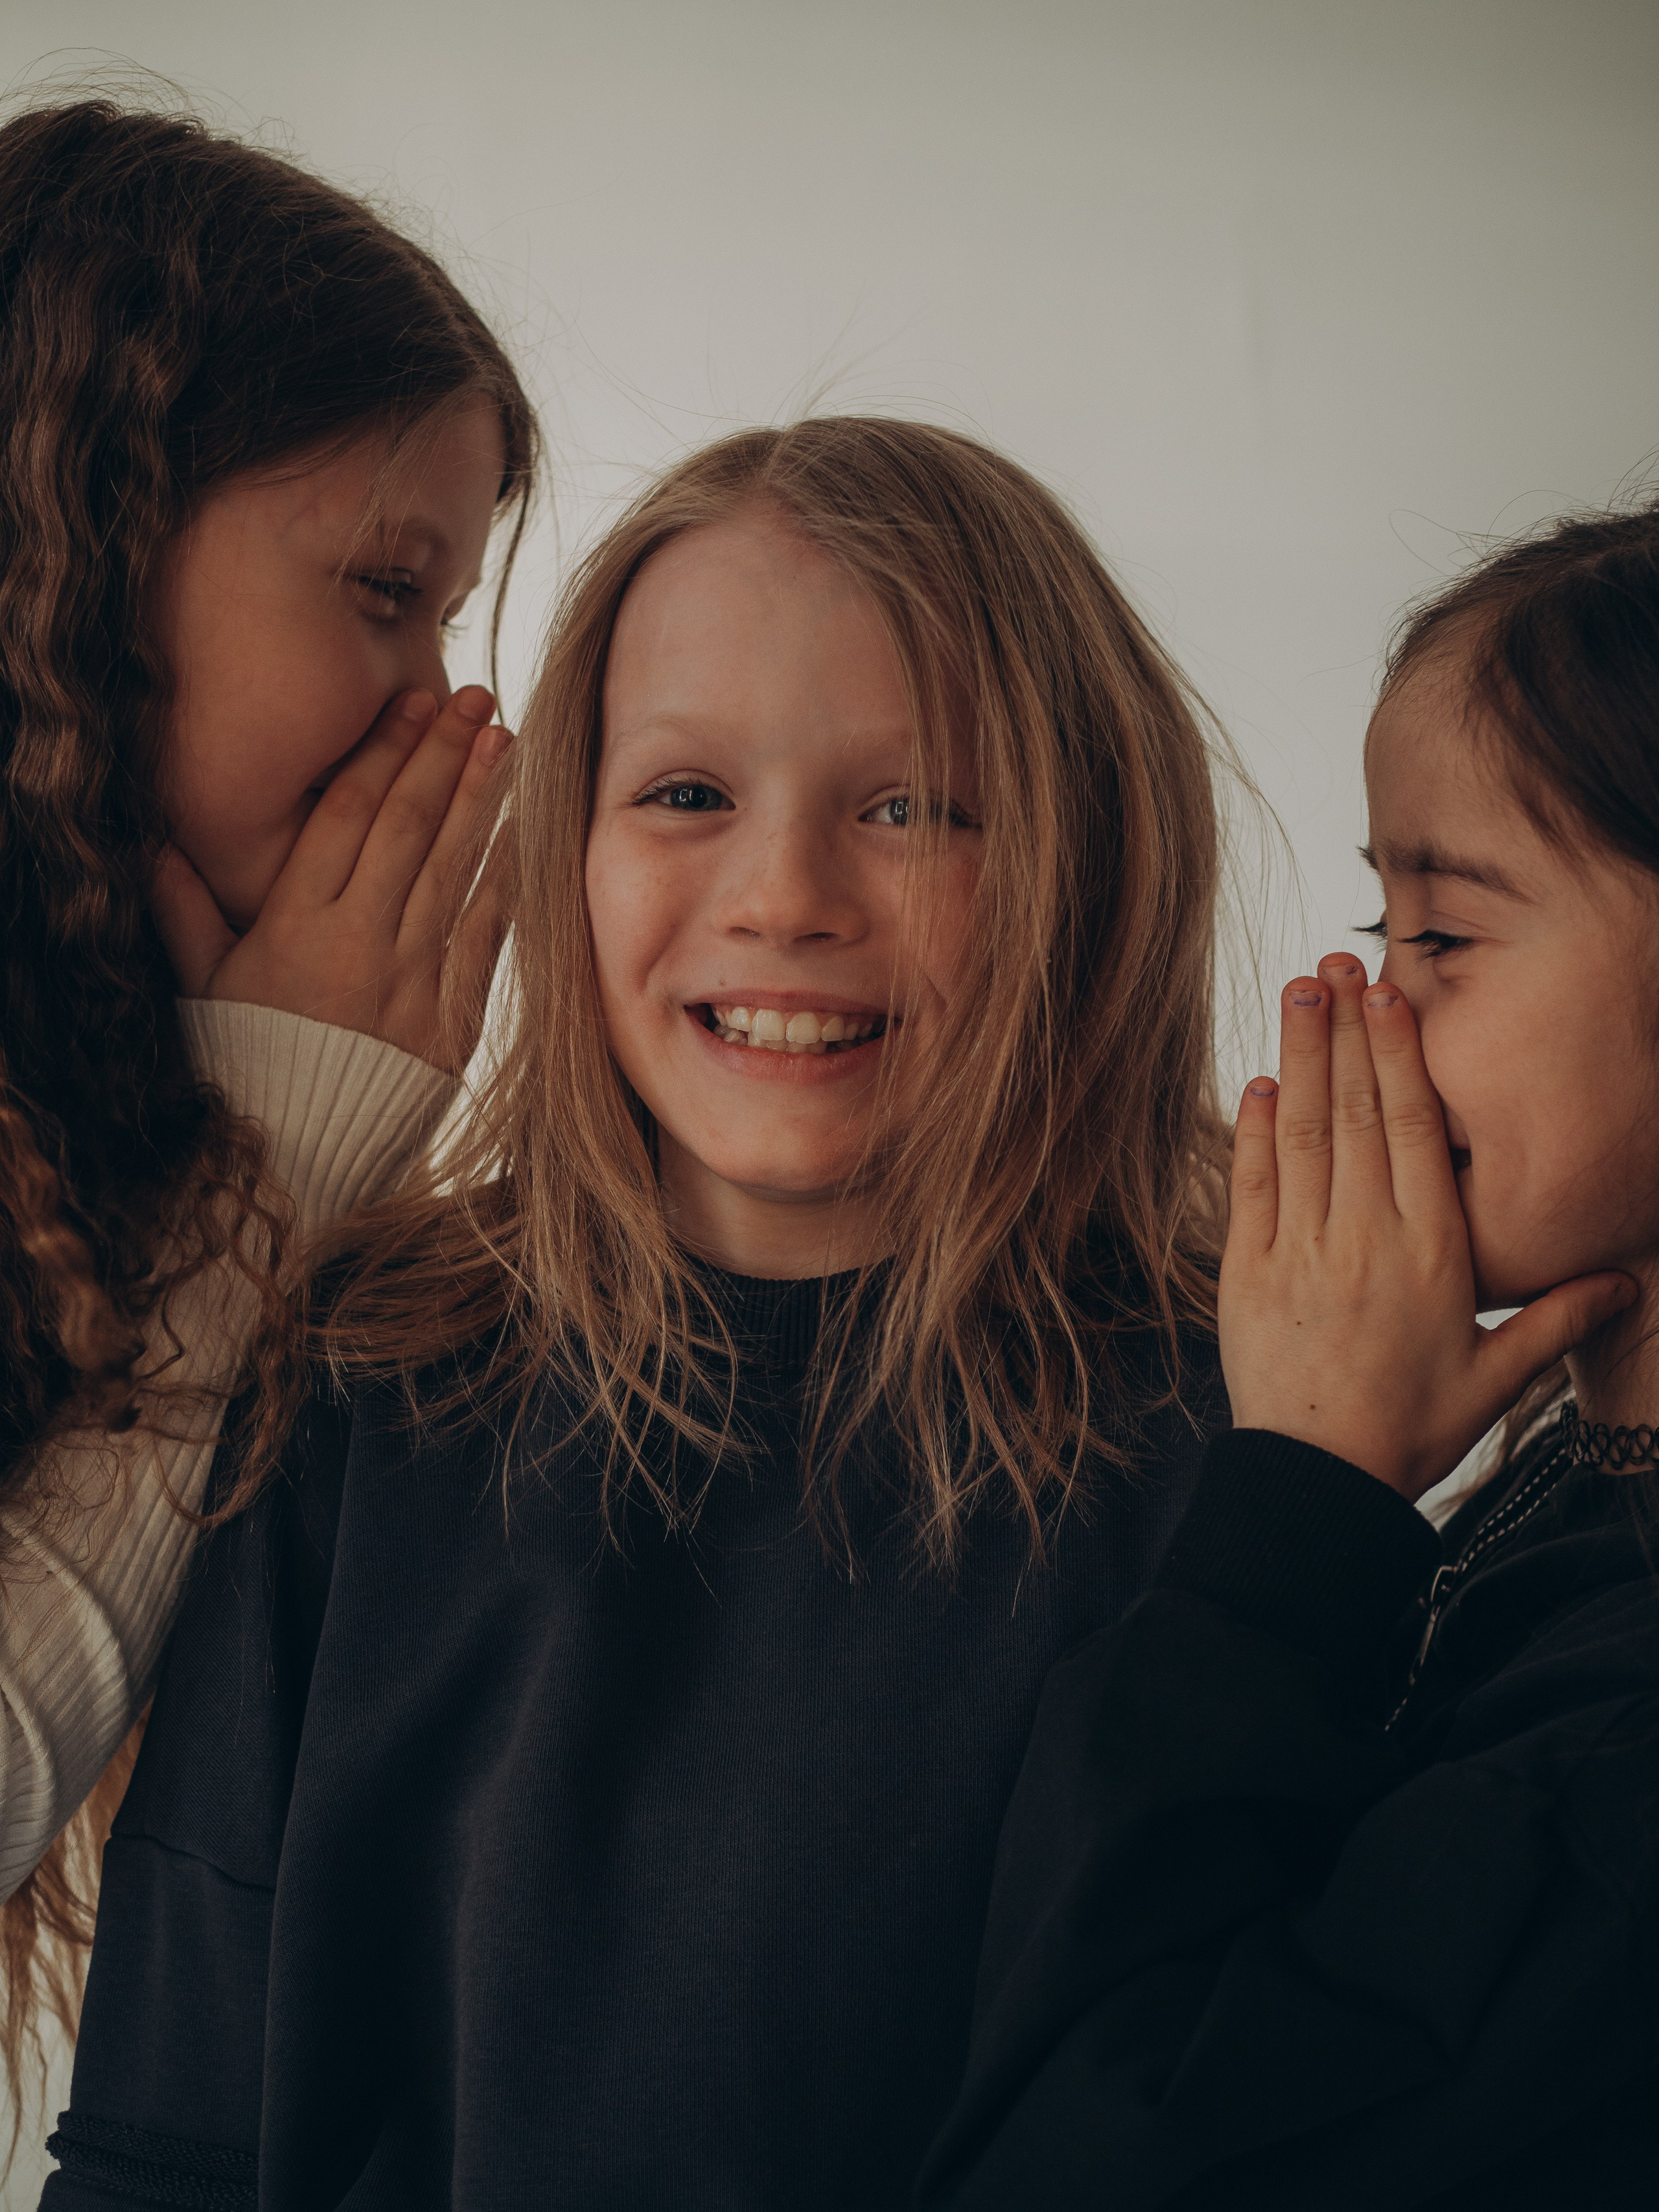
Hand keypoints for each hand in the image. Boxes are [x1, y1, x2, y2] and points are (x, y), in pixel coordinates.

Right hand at [152, 686, 510, 1074]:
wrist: (294, 1156)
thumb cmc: (246, 1065)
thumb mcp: (205, 987)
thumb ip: (186, 913)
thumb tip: (159, 847)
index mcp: (295, 923)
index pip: (347, 815)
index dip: (385, 752)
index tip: (413, 704)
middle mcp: (358, 942)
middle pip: (409, 827)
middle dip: (443, 755)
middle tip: (474, 698)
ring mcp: (410, 981)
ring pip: (453, 870)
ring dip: (484, 799)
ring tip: (507, 742)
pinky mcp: (451, 1022)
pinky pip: (483, 937)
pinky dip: (507, 882)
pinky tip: (524, 835)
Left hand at [1220, 953, 1635, 1500]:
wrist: (1321, 1481)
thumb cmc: (1412, 1428)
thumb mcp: (1496, 1377)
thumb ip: (1557, 1319)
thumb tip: (1627, 1283)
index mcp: (1428, 1249)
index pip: (1412, 1128)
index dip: (1399, 1055)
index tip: (1390, 997)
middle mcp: (1362, 1236)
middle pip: (1353, 1110)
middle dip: (1344, 1030)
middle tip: (1334, 963)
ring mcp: (1298, 1249)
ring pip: (1299, 1132)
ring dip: (1297, 1057)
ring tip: (1297, 994)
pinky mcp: (1245, 1273)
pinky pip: (1251, 1186)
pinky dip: (1253, 1129)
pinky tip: (1259, 1083)